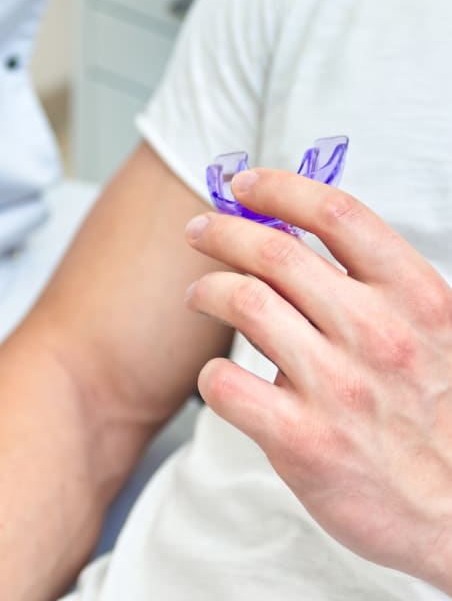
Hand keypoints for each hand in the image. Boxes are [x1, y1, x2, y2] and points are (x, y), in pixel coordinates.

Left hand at [184, 169, 451, 590]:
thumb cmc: (435, 416)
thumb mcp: (433, 334)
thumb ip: (376, 287)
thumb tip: (298, 234)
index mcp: (416, 298)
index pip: (338, 213)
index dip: (279, 188)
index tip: (244, 185)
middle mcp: (377, 334)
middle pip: (274, 252)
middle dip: (222, 231)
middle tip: (198, 232)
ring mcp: (338, 387)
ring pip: (243, 302)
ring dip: (206, 289)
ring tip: (198, 294)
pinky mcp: (303, 440)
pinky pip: (226, 383)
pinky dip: (210, 373)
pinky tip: (218, 376)